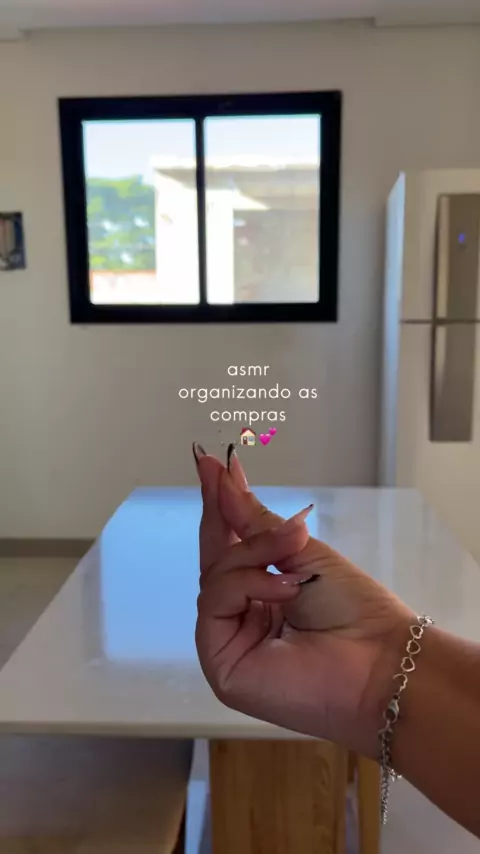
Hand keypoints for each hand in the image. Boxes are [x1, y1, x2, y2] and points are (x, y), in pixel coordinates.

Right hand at [194, 446, 413, 756]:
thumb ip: (256, 525)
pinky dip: (247, 585)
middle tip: (217, 469)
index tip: (212, 464)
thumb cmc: (354, 611)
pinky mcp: (221, 663)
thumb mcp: (304, 555)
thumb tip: (223, 481)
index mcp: (264, 597)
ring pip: (215, 578)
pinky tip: (283, 588)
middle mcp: (243, 619)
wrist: (381, 663)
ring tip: (294, 545)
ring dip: (253, 553)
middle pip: (216, 561)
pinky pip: (215, 603)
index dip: (221, 508)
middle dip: (220, 514)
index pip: (232, 549)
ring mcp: (229, 642)